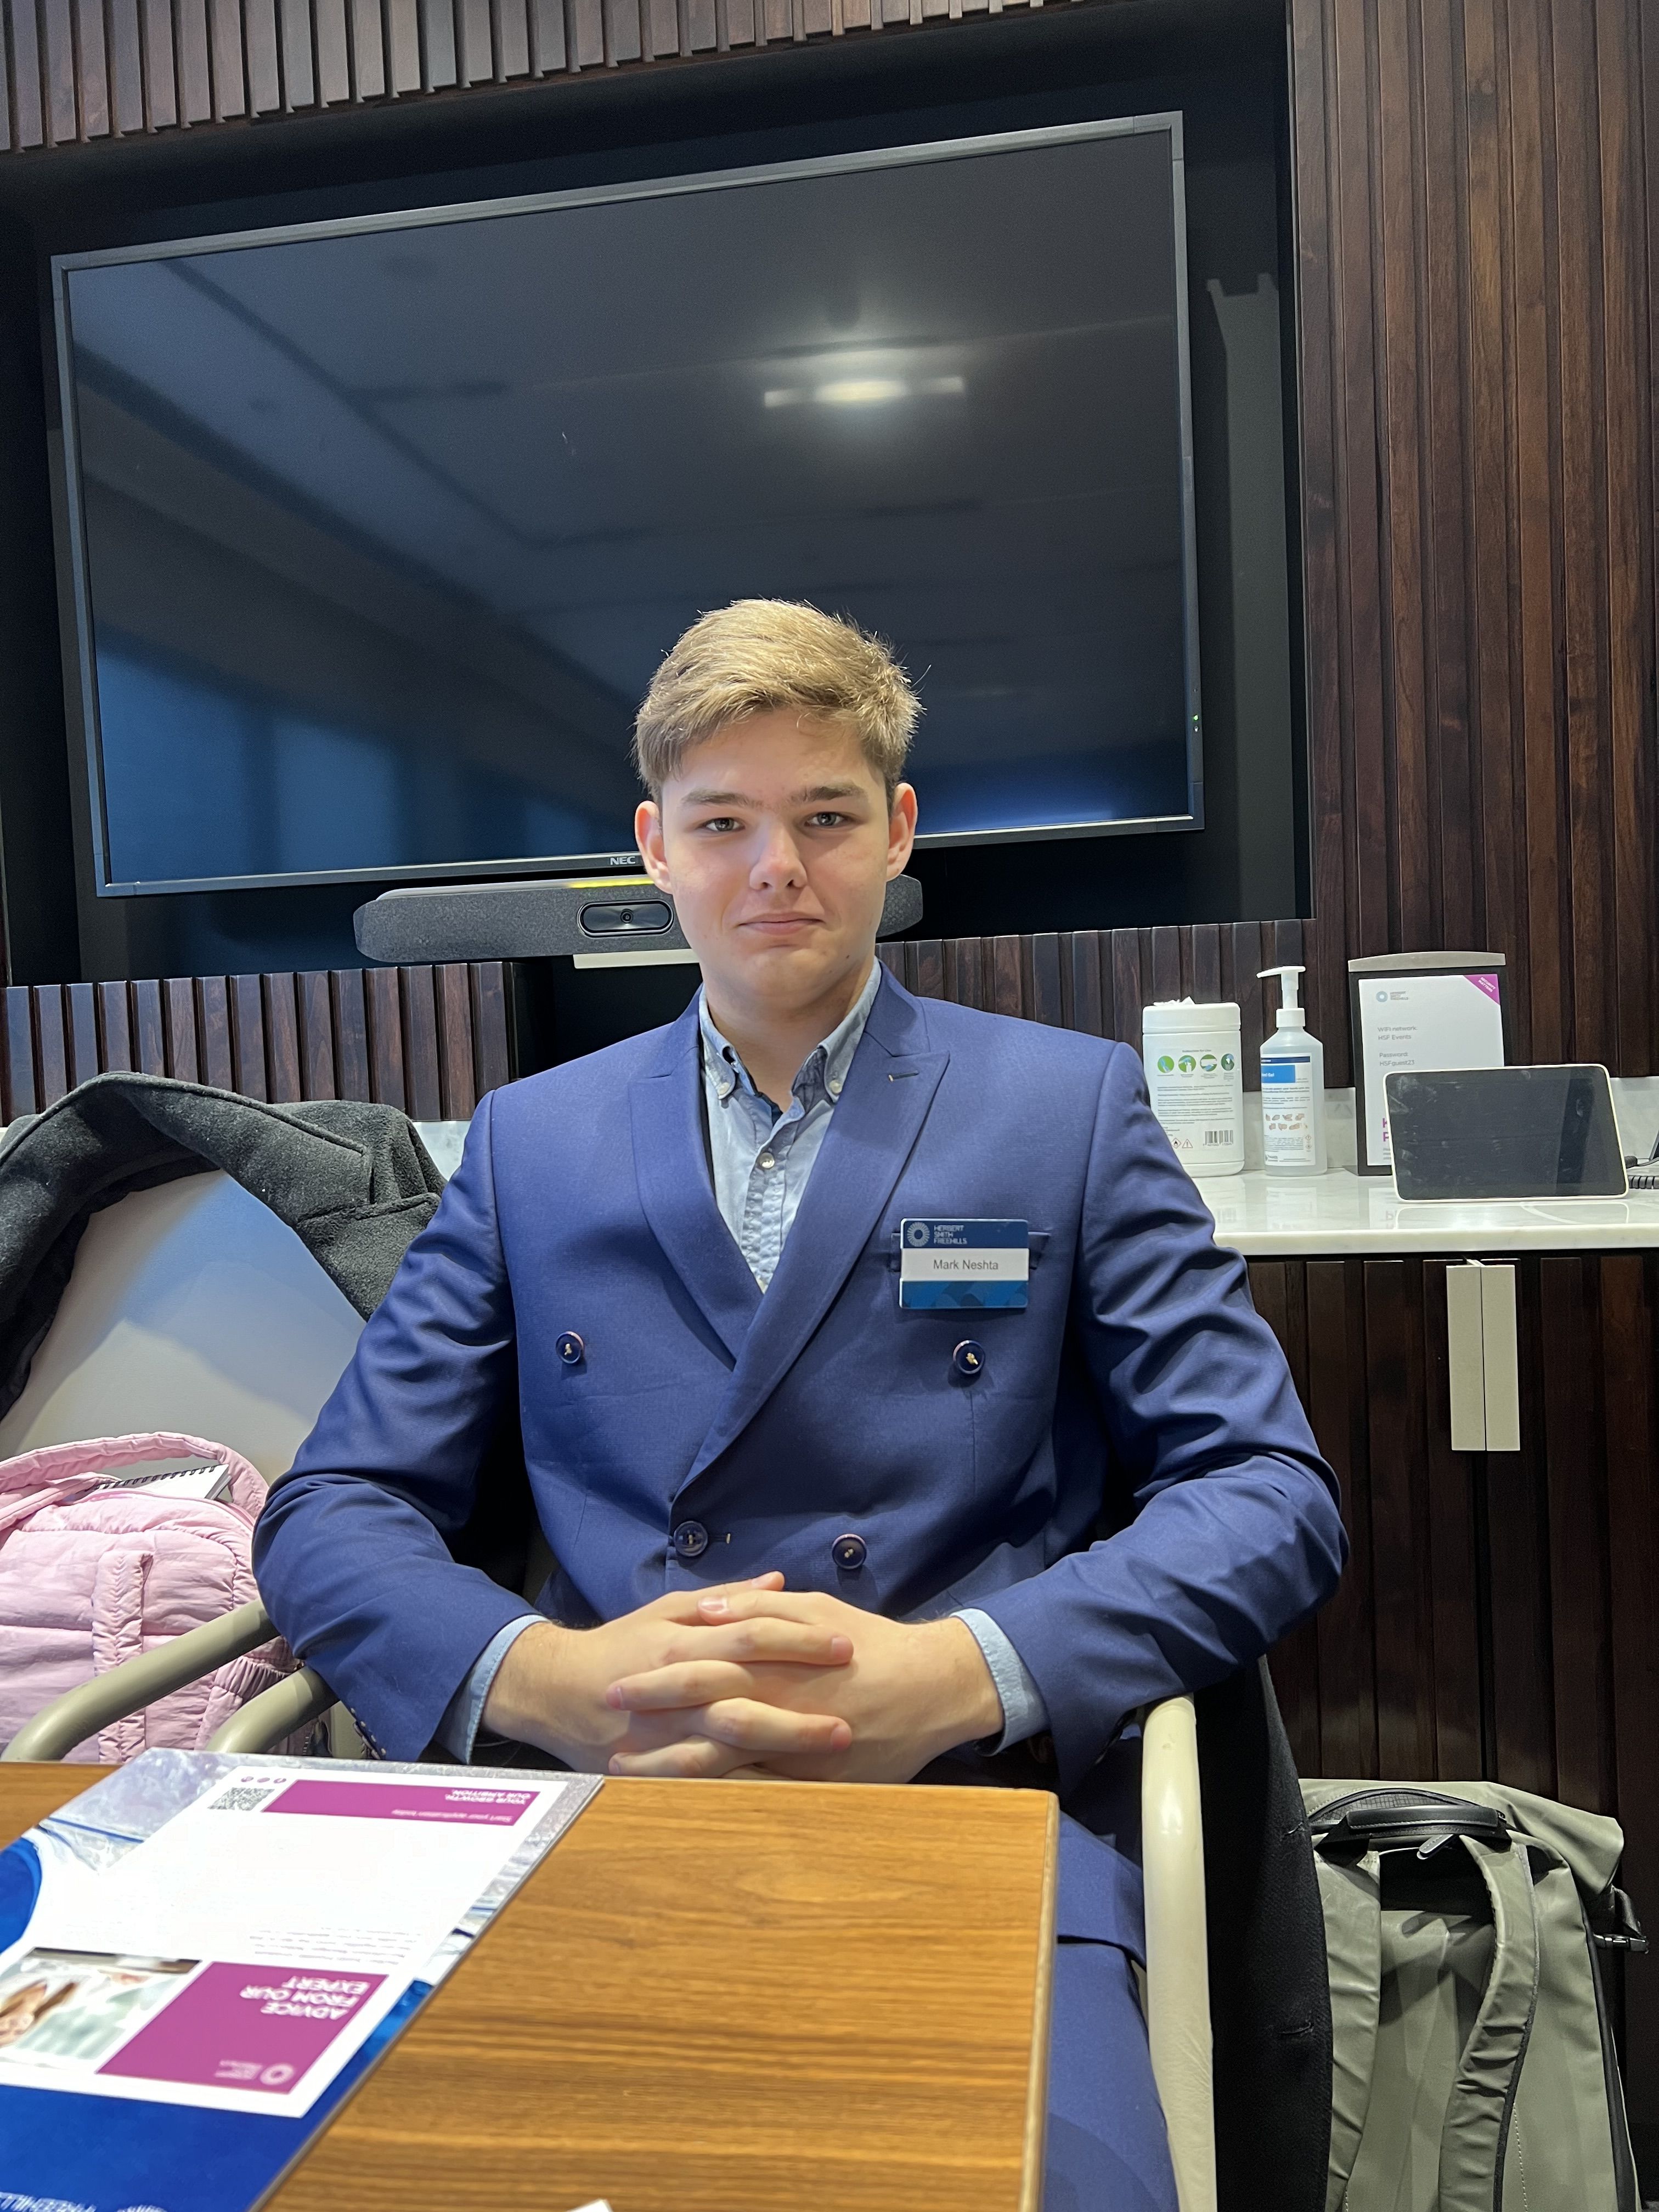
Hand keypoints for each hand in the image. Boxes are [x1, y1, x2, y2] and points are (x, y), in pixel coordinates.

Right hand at [481, 1573, 855, 1770]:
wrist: (555, 1691)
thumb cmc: (620, 1646)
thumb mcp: (667, 1610)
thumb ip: (725, 1598)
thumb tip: (778, 1581)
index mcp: (682, 1644)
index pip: (752, 1637)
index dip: (801, 1641)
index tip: (847, 1647)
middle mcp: (676, 1691)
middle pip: (747, 1697)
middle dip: (800, 1708)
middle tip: (852, 1714)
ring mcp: (665, 1736)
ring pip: (728, 1747)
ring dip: (781, 1752)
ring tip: (831, 1757)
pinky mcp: (655, 1770)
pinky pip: (706, 1783)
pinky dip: (744, 1788)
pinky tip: (786, 1794)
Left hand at [603, 1586, 1003, 1782]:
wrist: (932, 1687)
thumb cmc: (870, 1642)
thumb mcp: (816, 1609)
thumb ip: (759, 1606)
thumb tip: (709, 1608)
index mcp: (774, 1663)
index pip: (701, 1672)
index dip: (656, 1681)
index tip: (617, 1684)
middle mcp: (778, 1709)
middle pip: (700, 1723)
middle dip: (651, 1731)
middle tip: (608, 1736)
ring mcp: (793, 1753)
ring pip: (720, 1767)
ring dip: (670, 1771)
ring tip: (628, 1776)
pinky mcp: (812, 1783)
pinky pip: (755, 1794)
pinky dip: (715, 1798)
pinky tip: (681, 1803)